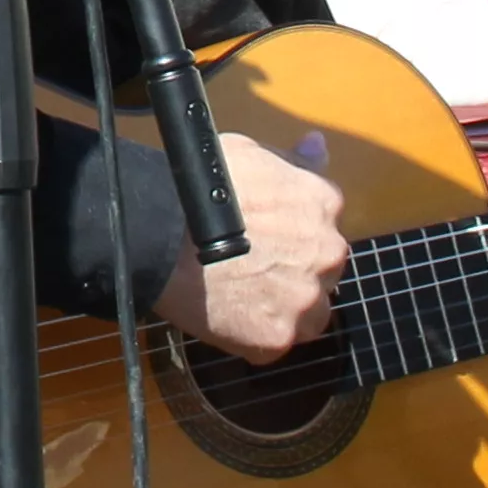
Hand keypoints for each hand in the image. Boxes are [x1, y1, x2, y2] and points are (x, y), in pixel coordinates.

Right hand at [151, 131, 344, 364]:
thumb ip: (292, 160)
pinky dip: (259, 333)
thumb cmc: (198, 188)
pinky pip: (277, 340)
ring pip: (310, 312)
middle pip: (323, 269)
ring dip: (287, 306)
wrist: (160, 234)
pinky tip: (232, 315)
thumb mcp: (249, 154)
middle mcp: (327, 253)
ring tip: (246, 295)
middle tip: (253, 265)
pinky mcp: (279, 337)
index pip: (325, 223)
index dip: (295, 231)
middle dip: (295, 269)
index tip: (269, 236)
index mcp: (323, 204)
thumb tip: (317, 146)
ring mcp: (305, 300)